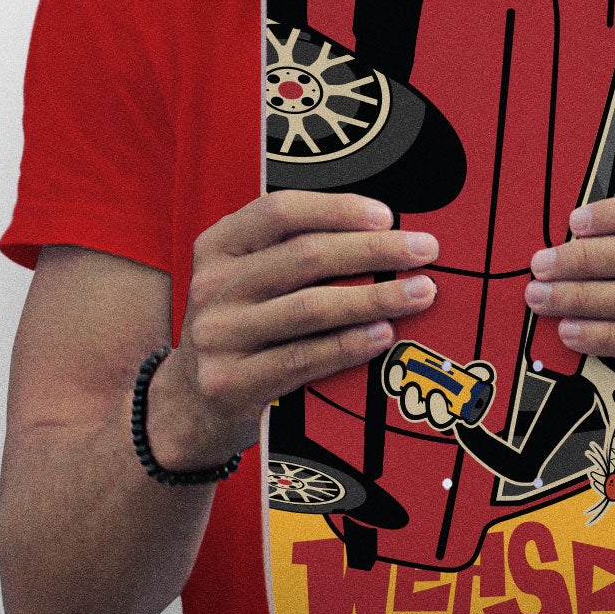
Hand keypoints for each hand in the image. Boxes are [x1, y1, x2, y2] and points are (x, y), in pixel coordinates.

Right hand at [144, 192, 437, 471]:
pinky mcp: (231, 383)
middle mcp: (213, 286)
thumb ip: (292, 252)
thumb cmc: (242, 328)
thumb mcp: (246, 279)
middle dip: (375, 250)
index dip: (337, 209)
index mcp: (217, 246)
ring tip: (419, 292)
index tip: (387, 216)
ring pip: (311, 307)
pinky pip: (305, 358)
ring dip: (375, 297)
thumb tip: (382, 233)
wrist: (188, 404)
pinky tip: (384, 334)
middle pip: (306, 256)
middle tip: (425, 250)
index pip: (280, 211)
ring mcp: (218, 336)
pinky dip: (350, 344)